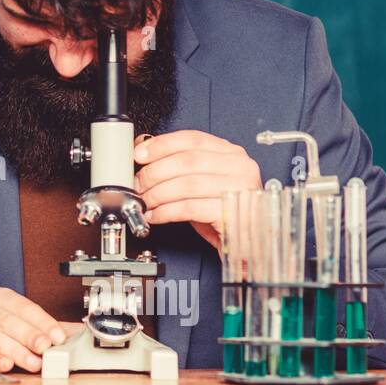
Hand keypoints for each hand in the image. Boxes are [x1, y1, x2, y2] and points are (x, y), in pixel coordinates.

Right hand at [0, 287, 84, 372]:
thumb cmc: (2, 316)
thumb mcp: (23, 314)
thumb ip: (48, 324)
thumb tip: (78, 332)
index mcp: (5, 298)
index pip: (25, 308)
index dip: (43, 322)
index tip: (58, 335)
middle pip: (10, 322)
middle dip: (29, 335)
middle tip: (46, 347)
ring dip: (17, 351)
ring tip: (34, 362)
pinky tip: (7, 365)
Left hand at [133, 130, 262, 249]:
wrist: (247, 245)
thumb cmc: (223, 213)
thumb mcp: (201, 184)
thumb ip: (180, 167)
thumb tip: (144, 153)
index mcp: (231, 154)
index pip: (192, 138)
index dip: (161, 145)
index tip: (139, 154)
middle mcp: (239, 167)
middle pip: (186, 161)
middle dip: (154, 172)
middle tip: (138, 184)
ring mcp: (239, 189)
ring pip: (186, 184)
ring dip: (157, 194)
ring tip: (145, 201)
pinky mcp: (232, 213)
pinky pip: (190, 208)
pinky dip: (166, 212)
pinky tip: (156, 215)